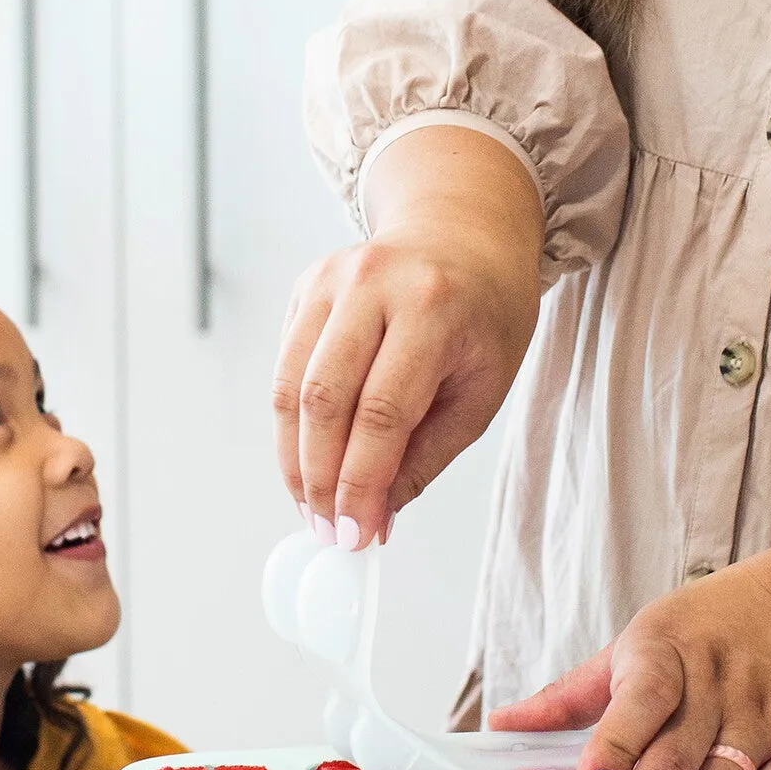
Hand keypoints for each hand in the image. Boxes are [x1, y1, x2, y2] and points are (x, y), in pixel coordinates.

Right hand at [272, 125, 542, 545]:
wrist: (463, 233)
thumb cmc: (484, 315)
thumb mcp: (481, 389)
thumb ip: (425, 456)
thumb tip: (373, 520)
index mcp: (433, 306)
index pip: (382, 411)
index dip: (360, 482)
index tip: (355, 536)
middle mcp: (374, 283)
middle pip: (324, 399)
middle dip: (319, 478)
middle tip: (328, 530)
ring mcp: (330, 278)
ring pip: (291, 386)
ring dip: (294, 458)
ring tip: (312, 505)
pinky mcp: (304, 285)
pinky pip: (286, 366)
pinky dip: (292, 422)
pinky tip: (309, 457)